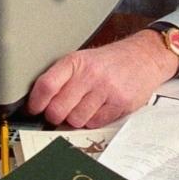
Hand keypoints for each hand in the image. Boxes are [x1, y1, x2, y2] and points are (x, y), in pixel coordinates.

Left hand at [26, 30, 178, 127]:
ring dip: (76, 119)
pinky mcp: (120, 103)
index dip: (35, 102)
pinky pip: (95, 123)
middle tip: (60, 112)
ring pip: (75, 120)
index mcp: (76, 61)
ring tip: (83, 107)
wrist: (145, 56)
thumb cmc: (111, 61)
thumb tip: (39, 103)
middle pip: (57, 109)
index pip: (46, 85)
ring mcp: (106, 89)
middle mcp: (90, 74)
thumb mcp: (84, 59)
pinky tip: (98, 108)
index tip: (33, 109)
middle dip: (55, 116)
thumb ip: (63, 78)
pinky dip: (93, 121)